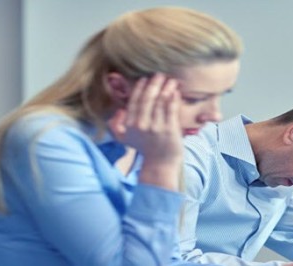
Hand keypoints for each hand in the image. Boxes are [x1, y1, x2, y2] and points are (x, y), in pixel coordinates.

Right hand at [108, 73, 182, 189]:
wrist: (160, 163)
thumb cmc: (144, 148)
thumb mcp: (124, 139)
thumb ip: (116, 125)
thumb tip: (119, 111)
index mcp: (130, 124)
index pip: (134, 102)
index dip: (140, 89)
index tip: (145, 79)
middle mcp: (142, 125)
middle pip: (147, 99)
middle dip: (154, 84)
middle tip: (159, 74)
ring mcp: (157, 127)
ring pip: (160, 102)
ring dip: (166, 88)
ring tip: (170, 79)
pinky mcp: (170, 129)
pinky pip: (171, 110)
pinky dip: (174, 98)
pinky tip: (176, 91)